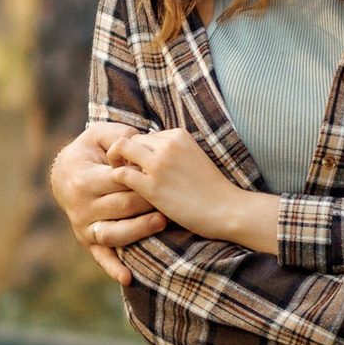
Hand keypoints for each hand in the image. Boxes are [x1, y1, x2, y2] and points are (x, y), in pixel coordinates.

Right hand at [49, 126, 166, 285]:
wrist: (64, 173)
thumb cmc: (89, 151)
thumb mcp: (99, 134)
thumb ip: (120, 134)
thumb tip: (139, 139)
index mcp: (84, 179)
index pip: (119, 182)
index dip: (144, 177)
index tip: (166, 173)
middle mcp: (81, 206)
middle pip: (122, 207)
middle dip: (149, 201)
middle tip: (173, 198)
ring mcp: (83, 226)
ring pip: (115, 233)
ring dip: (140, 230)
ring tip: (163, 222)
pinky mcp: (87, 241)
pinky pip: (101, 257)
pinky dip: (113, 269)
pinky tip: (129, 278)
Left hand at [112, 124, 277, 252]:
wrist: (227, 209)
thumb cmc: (212, 189)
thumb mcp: (195, 157)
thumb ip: (175, 152)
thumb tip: (152, 151)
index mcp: (179, 135)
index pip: (147, 135)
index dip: (142, 151)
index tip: (144, 166)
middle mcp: (168, 145)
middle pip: (132, 140)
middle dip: (125, 154)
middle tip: (126, 171)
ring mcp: (159, 164)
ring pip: (121, 149)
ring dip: (115, 161)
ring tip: (119, 177)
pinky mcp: (152, 186)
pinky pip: (120, 174)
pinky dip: (116, 179)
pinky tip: (123, 190)